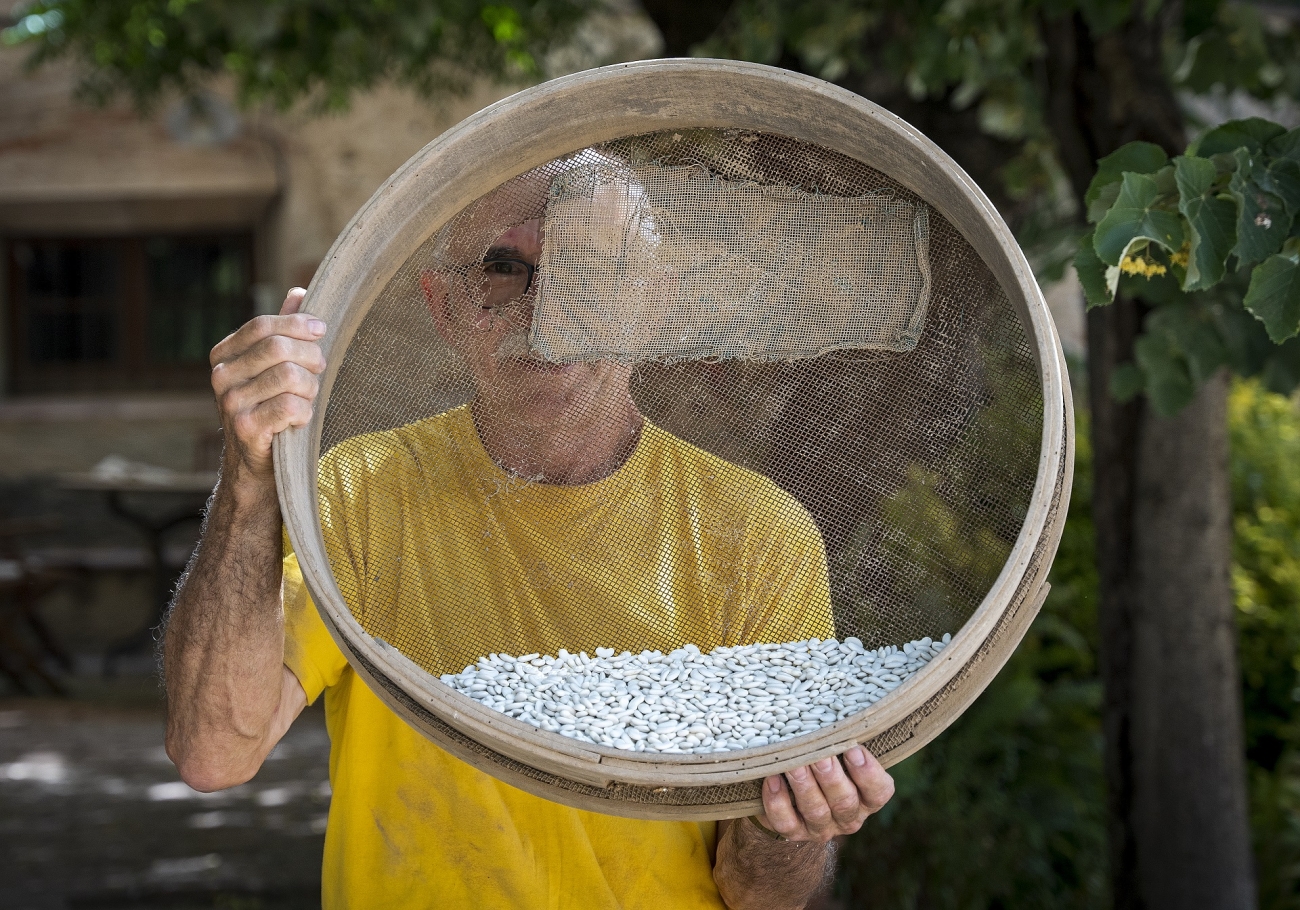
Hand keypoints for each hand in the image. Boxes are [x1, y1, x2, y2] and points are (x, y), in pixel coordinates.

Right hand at [210, 288, 326, 486]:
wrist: (257, 466)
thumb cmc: (271, 409)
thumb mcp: (274, 368)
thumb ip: (283, 332)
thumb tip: (299, 293)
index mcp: (224, 356)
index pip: (262, 326)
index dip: (296, 324)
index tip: (322, 330)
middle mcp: (221, 377)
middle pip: (278, 348)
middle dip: (310, 357)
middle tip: (319, 371)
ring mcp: (230, 403)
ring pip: (289, 377)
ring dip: (310, 389)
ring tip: (308, 400)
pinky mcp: (245, 428)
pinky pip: (291, 406)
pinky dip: (305, 413)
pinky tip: (300, 420)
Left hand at [755, 746, 893, 843]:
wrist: (794, 796)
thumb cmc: (824, 763)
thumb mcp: (840, 755)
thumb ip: (842, 741)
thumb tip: (835, 706)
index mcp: (866, 798)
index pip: (879, 791)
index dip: (868, 773)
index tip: (853, 749)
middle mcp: (848, 817)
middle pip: (844, 802)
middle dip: (831, 777)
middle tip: (820, 755)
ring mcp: (821, 828)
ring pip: (816, 811)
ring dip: (804, 786)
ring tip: (793, 764)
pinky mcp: (794, 832)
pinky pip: (786, 822)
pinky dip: (778, 801)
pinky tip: (772, 779)